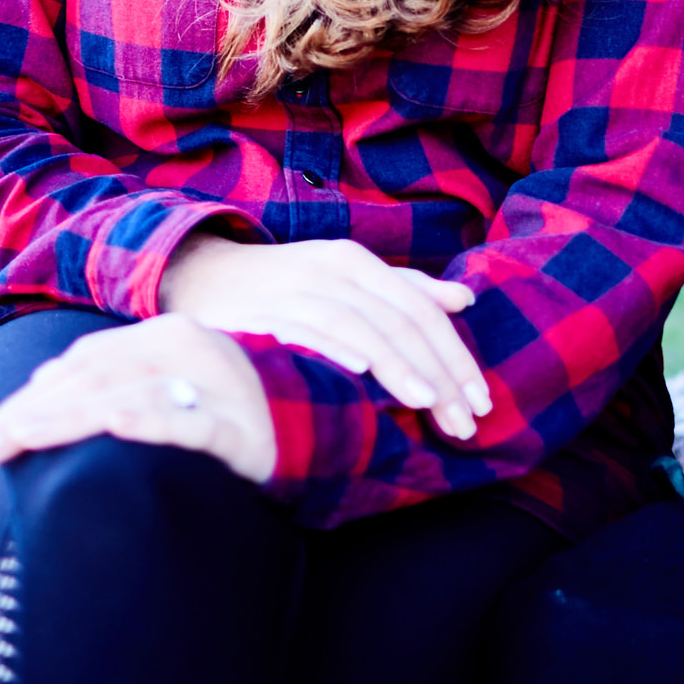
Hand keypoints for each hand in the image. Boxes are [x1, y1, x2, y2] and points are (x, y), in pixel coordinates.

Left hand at [0, 313, 277, 481]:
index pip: (85, 363)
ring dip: (64, 420)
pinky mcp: (242, 427)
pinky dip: (147, 422)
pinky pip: (187, 422)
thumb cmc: (240, 407)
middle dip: (28, 415)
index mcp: (167, 335)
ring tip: (17, 440)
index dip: (32, 397)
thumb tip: (50, 391)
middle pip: (92, 379)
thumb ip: (122, 382)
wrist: (332, 420)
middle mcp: (188, 349)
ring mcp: (215, 386)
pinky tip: (112, 429)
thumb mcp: (175, 384)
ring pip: (125, 398)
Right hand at [158, 233, 491, 441]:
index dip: (456, 354)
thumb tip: (464, 301)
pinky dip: (335, 348)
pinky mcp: (261, 313)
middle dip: (439, 373)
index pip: (420, 310)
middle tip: (465, 421)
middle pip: (399, 322)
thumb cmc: (285, 286)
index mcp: (354, 261)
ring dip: (397, 366)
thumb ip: (405, 289)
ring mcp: (295, 291)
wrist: (202, 278)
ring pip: (360, 326)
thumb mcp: (344, 278)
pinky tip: (360, 374)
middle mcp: (329, 271)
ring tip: (428, 404)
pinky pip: (305, 330)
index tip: (480, 400)